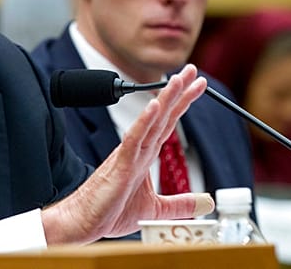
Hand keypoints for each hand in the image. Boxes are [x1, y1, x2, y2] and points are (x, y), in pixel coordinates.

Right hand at [41, 63, 213, 244]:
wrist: (83, 220)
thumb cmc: (110, 211)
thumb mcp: (156, 209)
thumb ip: (182, 204)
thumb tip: (207, 202)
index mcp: (144, 155)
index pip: (167, 123)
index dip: (182, 103)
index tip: (196, 85)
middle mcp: (138, 149)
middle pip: (162, 115)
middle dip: (178, 91)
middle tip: (192, 70)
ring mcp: (128, 154)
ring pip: (150, 121)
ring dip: (165, 99)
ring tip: (177, 79)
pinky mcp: (119, 164)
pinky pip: (134, 139)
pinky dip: (144, 122)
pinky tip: (154, 106)